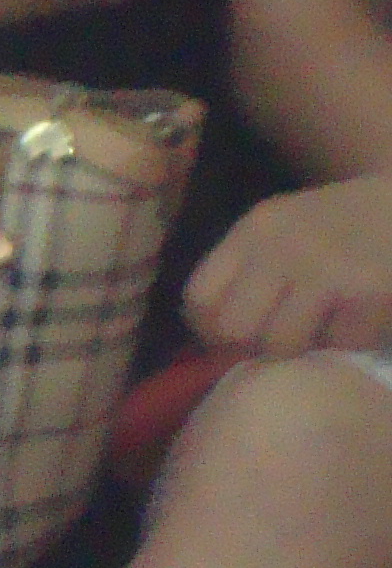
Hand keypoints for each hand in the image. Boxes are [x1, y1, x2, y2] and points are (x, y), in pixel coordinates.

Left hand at [187, 175, 391, 359]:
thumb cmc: (346, 221)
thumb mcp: (284, 227)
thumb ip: (247, 270)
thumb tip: (214, 334)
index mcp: (254, 230)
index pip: (198, 297)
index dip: (210, 329)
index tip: (235, 337)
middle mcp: (281, 248)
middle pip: (233, 330)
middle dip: (256, 344)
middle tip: (286, 338)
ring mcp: (325, 270)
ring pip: (284, 345)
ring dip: (307, 346)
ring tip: (329, 325)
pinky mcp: (368, 293)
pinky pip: (341, 344)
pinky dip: (352, 340)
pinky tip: (365, 317)